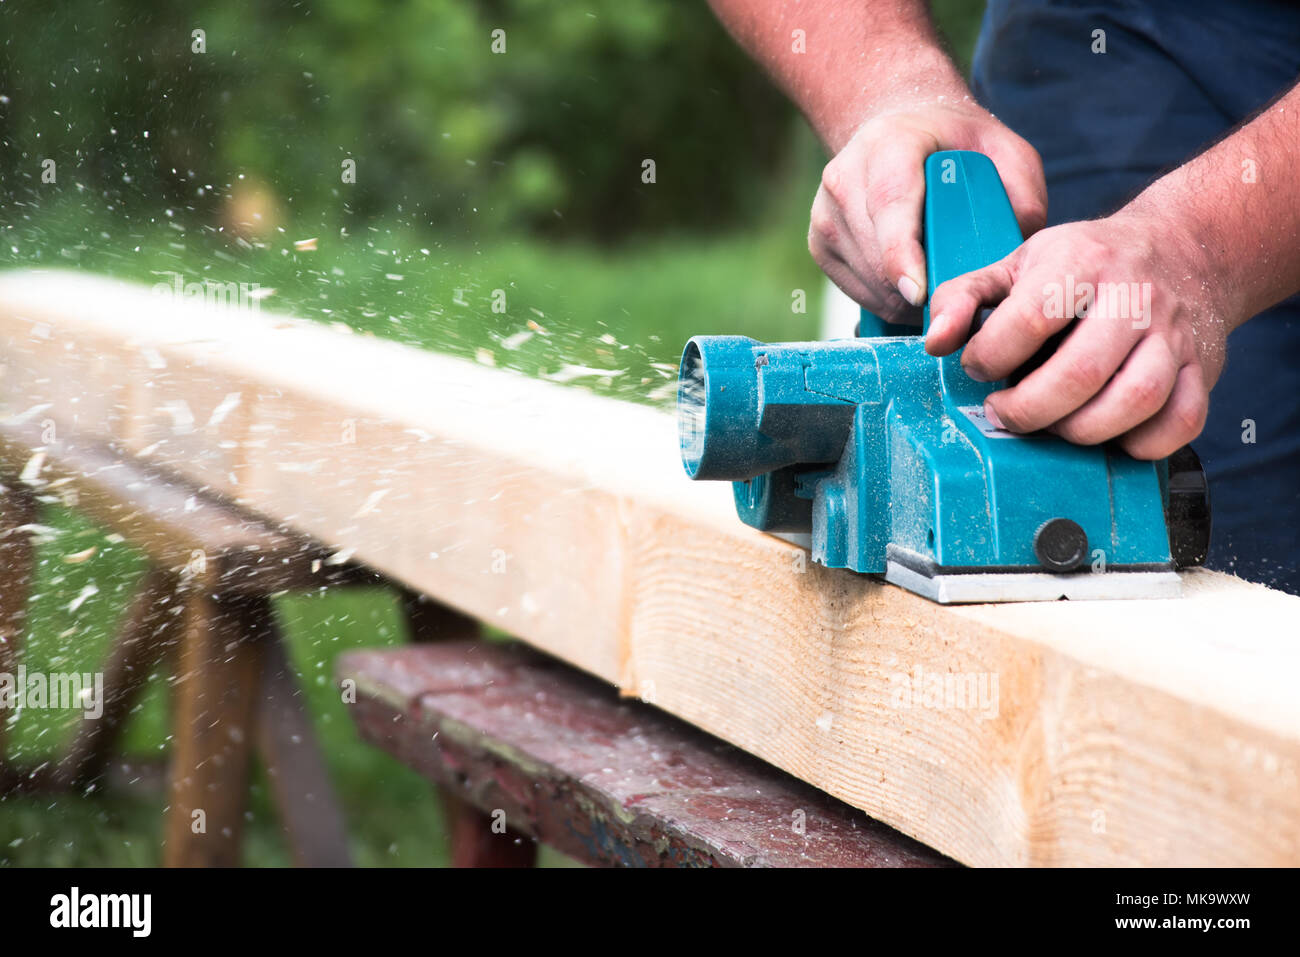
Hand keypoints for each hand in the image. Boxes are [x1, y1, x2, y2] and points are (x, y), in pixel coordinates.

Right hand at [809, 100, 1046, 322]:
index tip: (919, 293)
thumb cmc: (957, 145)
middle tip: (956, 303)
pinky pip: (852, 288)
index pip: (890, 206)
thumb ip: (1020, 193)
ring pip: (864, 278)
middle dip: (915, 291)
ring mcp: (825, 211)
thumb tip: (1015, 249)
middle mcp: (845, 176)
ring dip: (902, 300)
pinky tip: (912, 289)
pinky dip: (884, 299)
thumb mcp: (1004, 151)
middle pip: (876, 253)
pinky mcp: (818, 241)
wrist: (899, 129)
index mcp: (889, 145)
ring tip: (939, 292)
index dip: (901, 254)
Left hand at [926, 208, 1232, 458]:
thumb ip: (963, 298)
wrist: (1181, 248)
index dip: (990, 355)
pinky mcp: (1203, 368)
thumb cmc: (1083, 264)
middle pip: (1081, 371)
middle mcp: (1134, 296)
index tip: (979, 367)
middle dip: (1029, 409)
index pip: (1030, 318)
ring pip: (1135, 400)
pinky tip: (1109, 435)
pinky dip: (1142, 443)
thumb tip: (934, 343)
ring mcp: (1173, 335)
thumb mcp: (1016, 264)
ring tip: (1052, 426)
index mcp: (1081, 262)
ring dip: (1081, 431)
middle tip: (1004, 413)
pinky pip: (1182, 420)